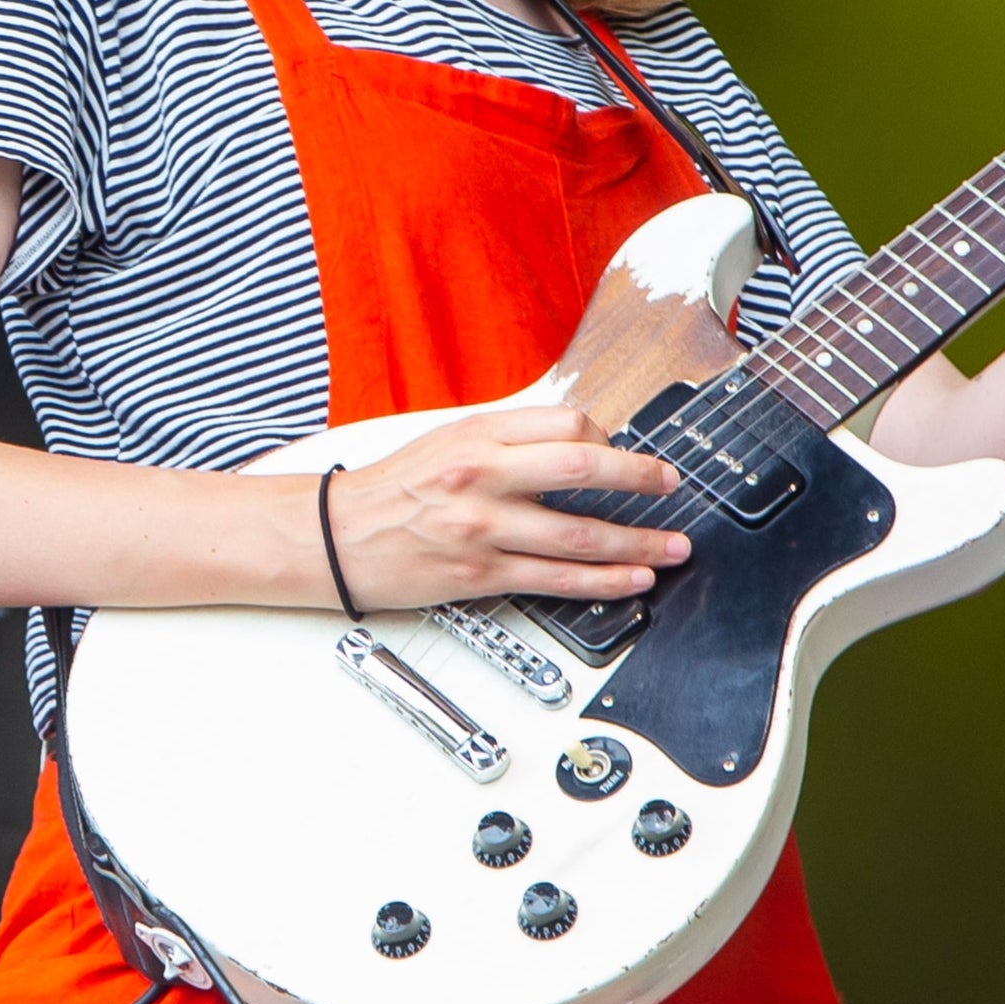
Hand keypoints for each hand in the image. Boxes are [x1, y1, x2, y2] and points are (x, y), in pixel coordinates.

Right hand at [324, 404, 691, 608]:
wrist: (333, 535)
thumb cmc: (392, 488)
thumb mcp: (450, 438)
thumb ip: (511, 439)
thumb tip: (577, 445)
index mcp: (480, 433)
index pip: (567, 422)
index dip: (609, 437)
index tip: (627, 453)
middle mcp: (484, 474)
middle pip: (585, 466)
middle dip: (641, 478)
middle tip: (671, 485)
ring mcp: (483, 527)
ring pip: (579, 534)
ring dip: (637, 542)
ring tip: (670, 548)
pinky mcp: (479, 574)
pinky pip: (554, 579)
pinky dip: (602, 581)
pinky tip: (631, 579)